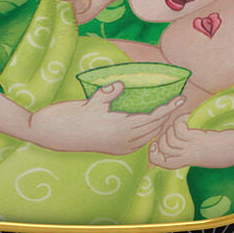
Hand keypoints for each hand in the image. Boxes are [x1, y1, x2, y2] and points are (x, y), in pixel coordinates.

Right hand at [28, 82, 184, 154]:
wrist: (53, 135)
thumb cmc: (71, 117)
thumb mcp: (91, 102)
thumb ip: (109, 93)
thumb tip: (122, 83)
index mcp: (121, 129)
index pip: (153, 118)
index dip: (168, 108)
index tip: (180, 98)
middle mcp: (123, 141)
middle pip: (154, 128)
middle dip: (166, 116)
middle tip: (175, 101)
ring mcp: (118, 147)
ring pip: (147, 136)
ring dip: (157, 124)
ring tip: (164, 110)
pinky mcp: (113, 149)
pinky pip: (138, 142)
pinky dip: (146, 132)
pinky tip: (146, 123)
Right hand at [150, 116, 233, 169]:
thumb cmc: (227, 144)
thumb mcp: (207, 148)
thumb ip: (194, 143)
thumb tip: (181, 130)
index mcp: (190, 159)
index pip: (163, 163)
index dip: (154, 155)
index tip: (155, 144)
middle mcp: (190, 156)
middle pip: (162, 150)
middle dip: (162, 136)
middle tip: (173, 128)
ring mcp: (194, 148)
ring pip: (169, 140)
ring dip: (173, 126)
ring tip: (184, 121)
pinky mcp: (200, 140)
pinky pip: (180, 130)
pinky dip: (181, 120)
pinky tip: (189, 117)